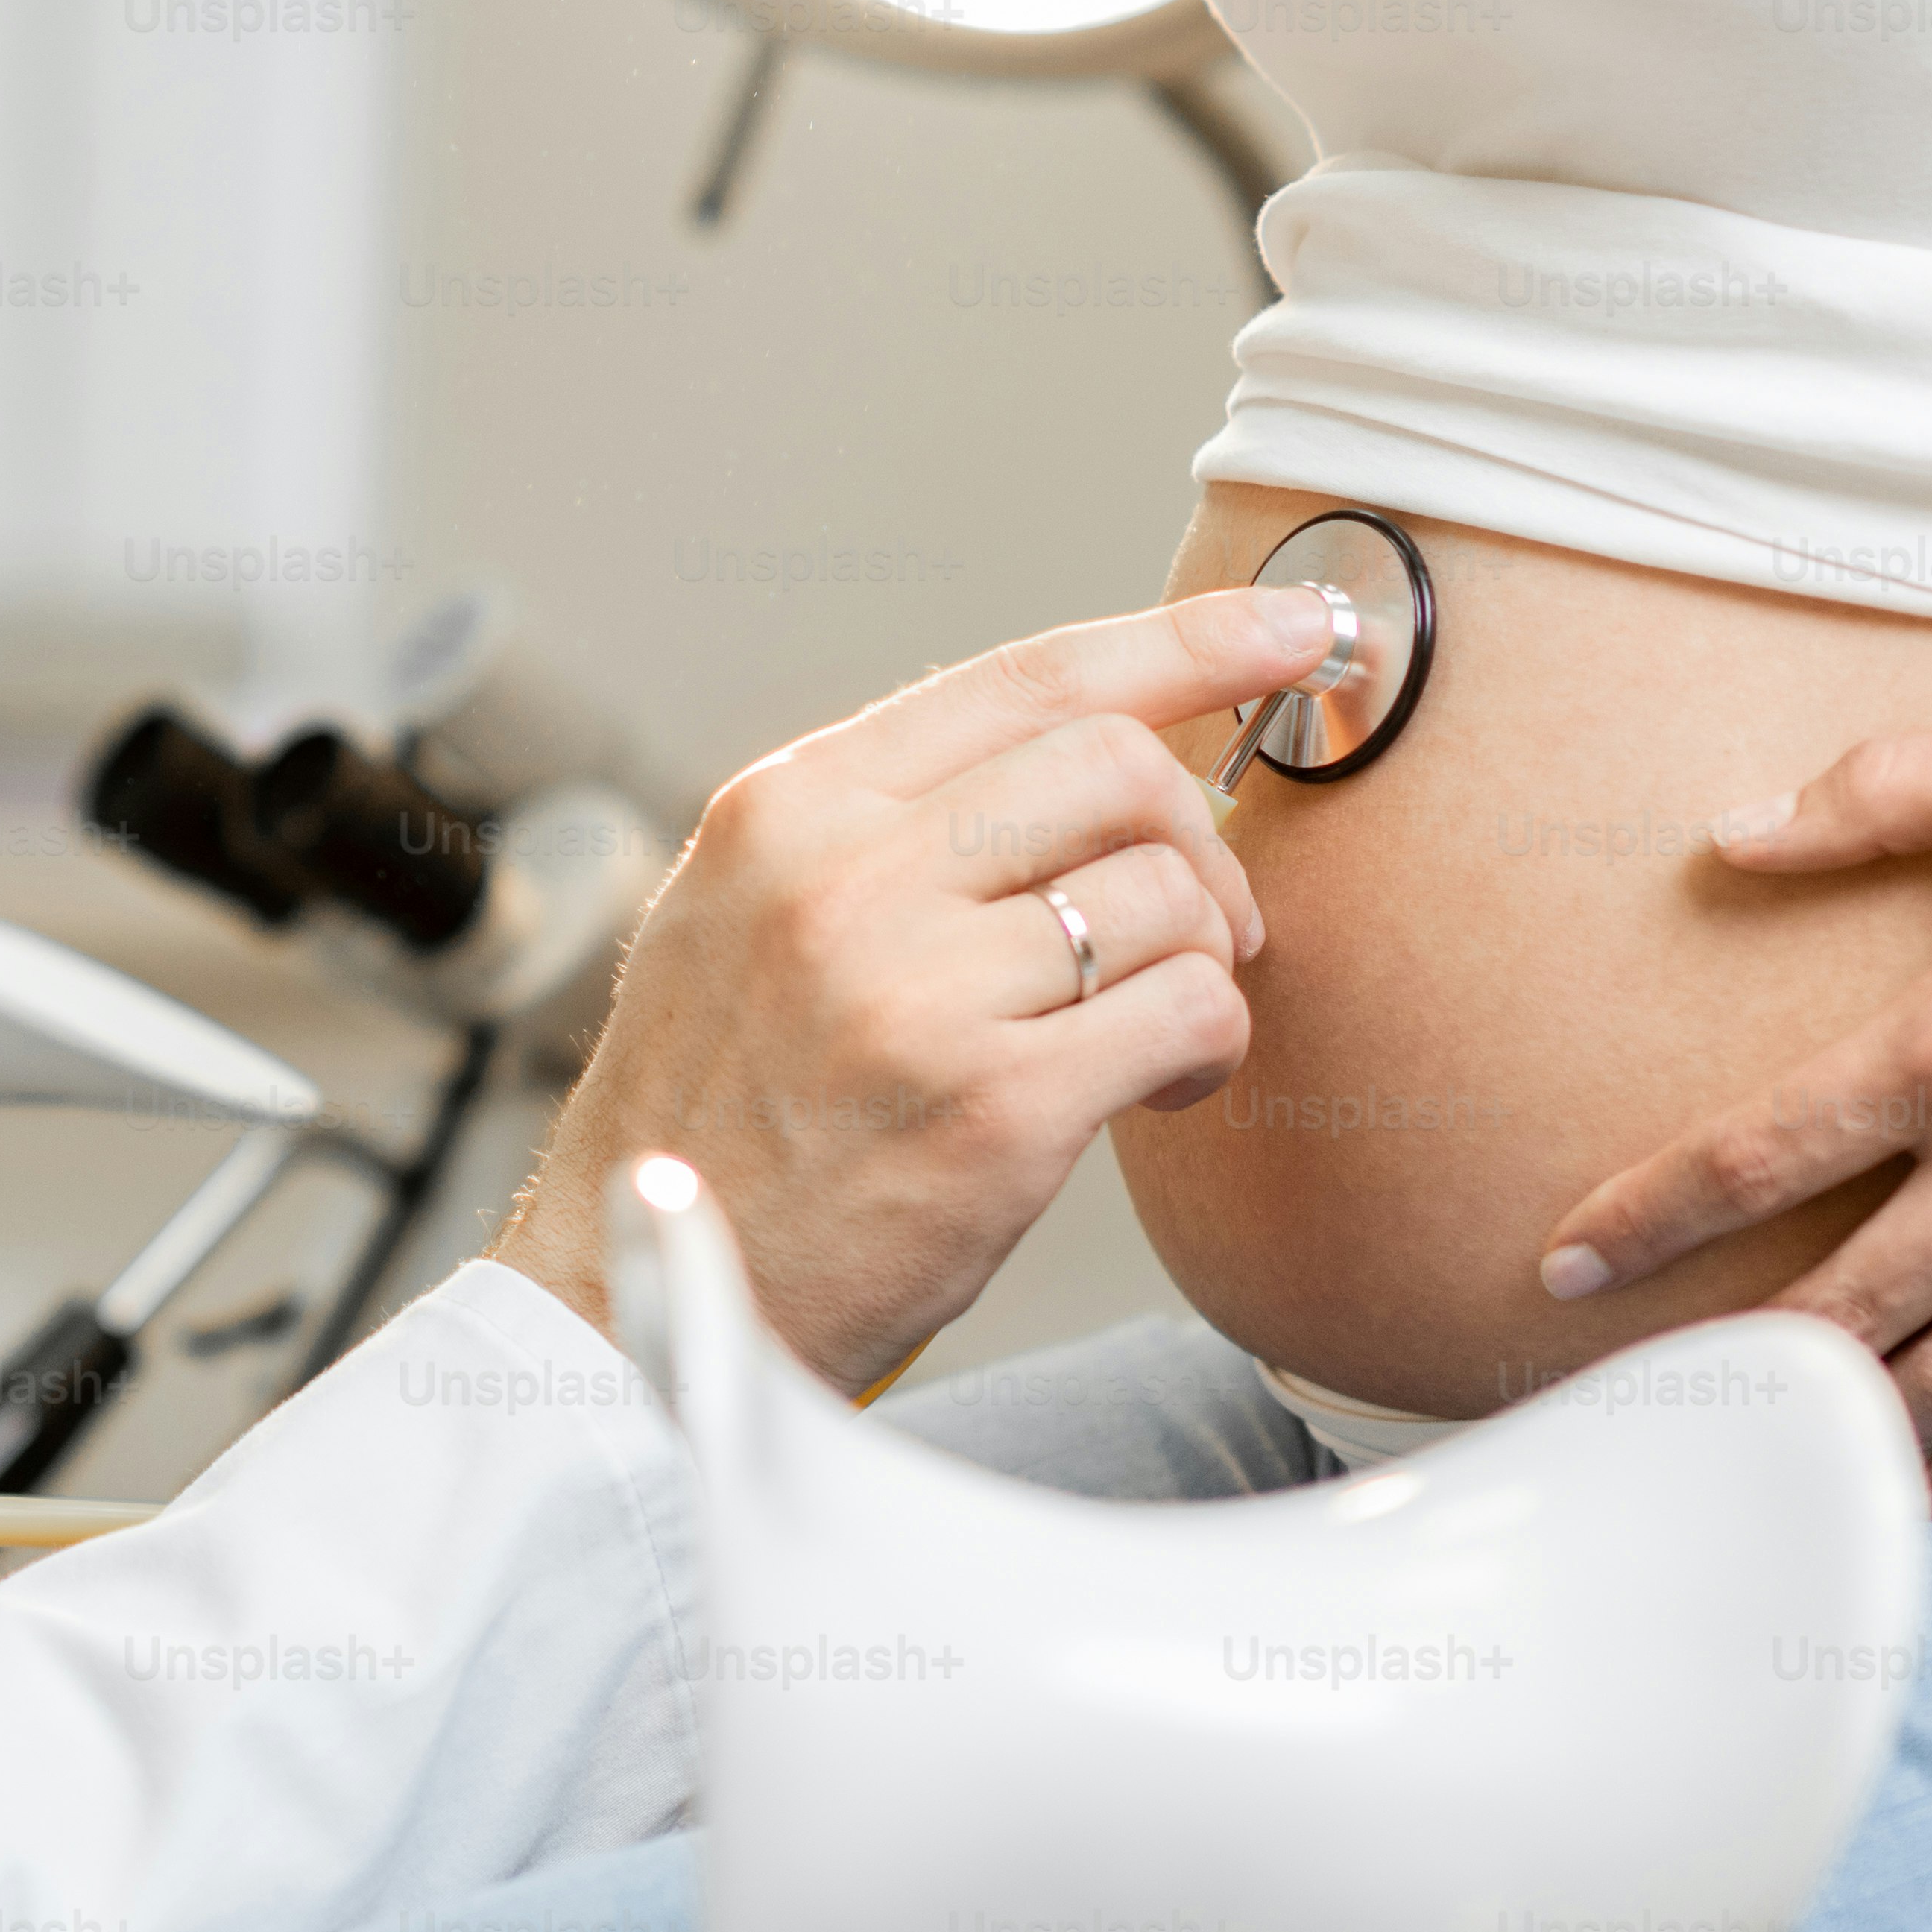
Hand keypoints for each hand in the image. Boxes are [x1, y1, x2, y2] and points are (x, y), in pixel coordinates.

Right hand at [492, 589, 1339, 1387]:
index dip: (1189, 640)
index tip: (1292, 626)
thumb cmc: (714, 1121)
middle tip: (1202, 923)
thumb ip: (881, 826)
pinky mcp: (994, 1108)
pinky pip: (1188, 1009)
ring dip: (1202, 961)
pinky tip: (1156, 1088)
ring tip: (1146, 1035)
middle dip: (1202, 837)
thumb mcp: (741, 919)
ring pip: (1168, 891)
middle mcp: (846, 878)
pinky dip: (1207, 1044)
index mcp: (789, 809)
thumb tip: (1086, 747)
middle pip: (1118, 765)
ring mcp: (918, 991)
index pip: (1028, 676)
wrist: (639, 1306)